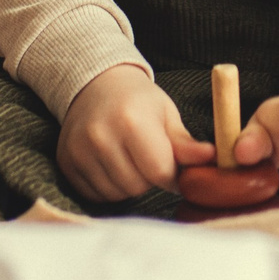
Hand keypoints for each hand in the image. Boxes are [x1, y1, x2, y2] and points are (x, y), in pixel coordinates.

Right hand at [57, 64, 212, 200]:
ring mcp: (79, 151)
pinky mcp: (66, 162)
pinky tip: (111, 164)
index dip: (173, 176)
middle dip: (149, 178)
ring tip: (129, 158)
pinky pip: (96, 194)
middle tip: (147, 157)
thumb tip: (212, 158)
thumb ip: (185, 143)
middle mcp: (101, 136)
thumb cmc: (137, 100)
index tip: (175, 169)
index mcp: (132, 121)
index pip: (160, 171)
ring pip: (117, 193)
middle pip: (138, 186)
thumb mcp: (166, 114)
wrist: (94, 85)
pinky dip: (109, 186)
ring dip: (129, 184)